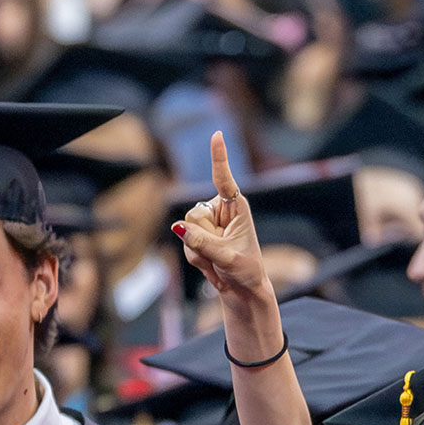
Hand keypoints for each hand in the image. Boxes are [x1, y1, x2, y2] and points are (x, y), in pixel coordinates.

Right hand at [174, 133, 270, 303]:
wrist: (242, 289)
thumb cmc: (245, 270)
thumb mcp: (228, 257)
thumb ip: (203, 243)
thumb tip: (178, 227)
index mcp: (236, 207)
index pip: (224, 179)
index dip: (219, 157)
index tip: (217, 134)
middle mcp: (220, 210)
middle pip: (194, 214)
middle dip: (203, 239)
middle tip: (220, 255)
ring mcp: (207, 223)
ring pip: (186, 229)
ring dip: (199, 251)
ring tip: (218, 261)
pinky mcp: (196, 234)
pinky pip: (183, 241)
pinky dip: (195, 258)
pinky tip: (211, 264)